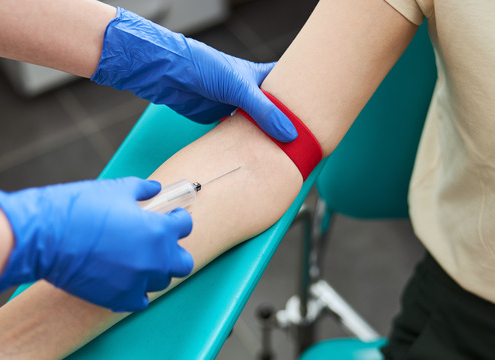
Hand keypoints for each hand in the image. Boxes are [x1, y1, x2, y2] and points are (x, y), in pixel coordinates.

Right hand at [0, 177, 194, 311]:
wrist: (45, 237)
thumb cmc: (79, 209)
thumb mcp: (115, 190)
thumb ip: (142, 190)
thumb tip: (155, 189)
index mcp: (157, 230)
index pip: (184, 226)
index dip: (177, 218)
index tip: (170, 216)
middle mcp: (154, 260)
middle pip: (182, 263)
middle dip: (174, 252)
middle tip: (159, 243)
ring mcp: (138, 282)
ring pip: (161, 281)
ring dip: (154, 270)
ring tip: (137, 259)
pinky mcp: (119, 299)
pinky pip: (141, 301)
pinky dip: (137, 291)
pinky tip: (126, 279)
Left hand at [91, 7, 296, 141]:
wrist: (169, 75)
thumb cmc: (203, 67)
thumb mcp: (239, 87)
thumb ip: (265, 111)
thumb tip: (290, 134)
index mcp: (261, 76)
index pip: (291, 85)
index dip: (307, 96)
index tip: (325, 110)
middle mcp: (252, 92)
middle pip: (278, 110)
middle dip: (291, 124)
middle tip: (310, 140)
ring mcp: (237, 107)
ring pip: (260, 125)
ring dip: (270, 138)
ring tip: (290, 153)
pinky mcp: (222, 120)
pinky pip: (243, 135)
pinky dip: (251, 145)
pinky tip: (261, 156)